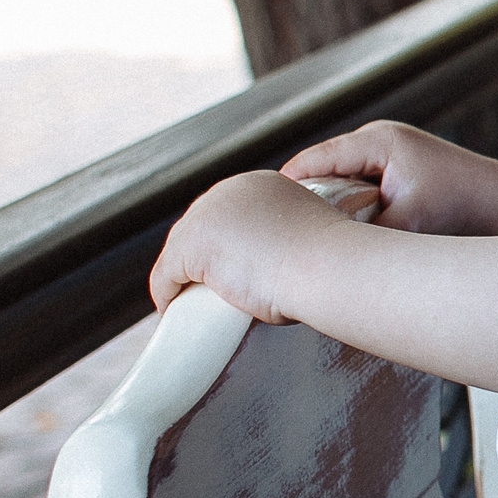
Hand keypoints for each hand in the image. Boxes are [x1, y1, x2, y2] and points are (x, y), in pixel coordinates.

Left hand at [149, 170, 347, 320]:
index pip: (227, 216)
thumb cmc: (331, 263)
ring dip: (183, 279)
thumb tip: (270, 267)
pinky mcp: (192, 243)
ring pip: (180, 252)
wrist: (330, 267)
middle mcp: (230, 191)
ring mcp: (207, 213)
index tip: (227, 273)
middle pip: (199, 230)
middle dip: (199, 261)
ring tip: (193, 307)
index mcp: (261, 185)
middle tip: (207, 296)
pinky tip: (175, 312)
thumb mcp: (305, 237)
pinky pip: (167, 274)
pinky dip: (167, 295)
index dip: (222, 247)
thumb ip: (284, 240)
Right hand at [280, 120, 497, 235]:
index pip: (310, 162)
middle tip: (278, 235)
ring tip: (304, 238)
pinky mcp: (404, 171)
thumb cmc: (463, 210)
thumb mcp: (405, 225)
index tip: (262, 223)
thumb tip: (325, 258)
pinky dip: (350, 208)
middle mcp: (382, 139)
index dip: (285, 192)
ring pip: (341, 180)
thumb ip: (362, 237)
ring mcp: (394, 153)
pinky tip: (343, 235)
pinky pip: (362, 187)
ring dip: (328, 206)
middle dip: (303, 201)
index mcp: (377, 140)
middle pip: (322, 170)